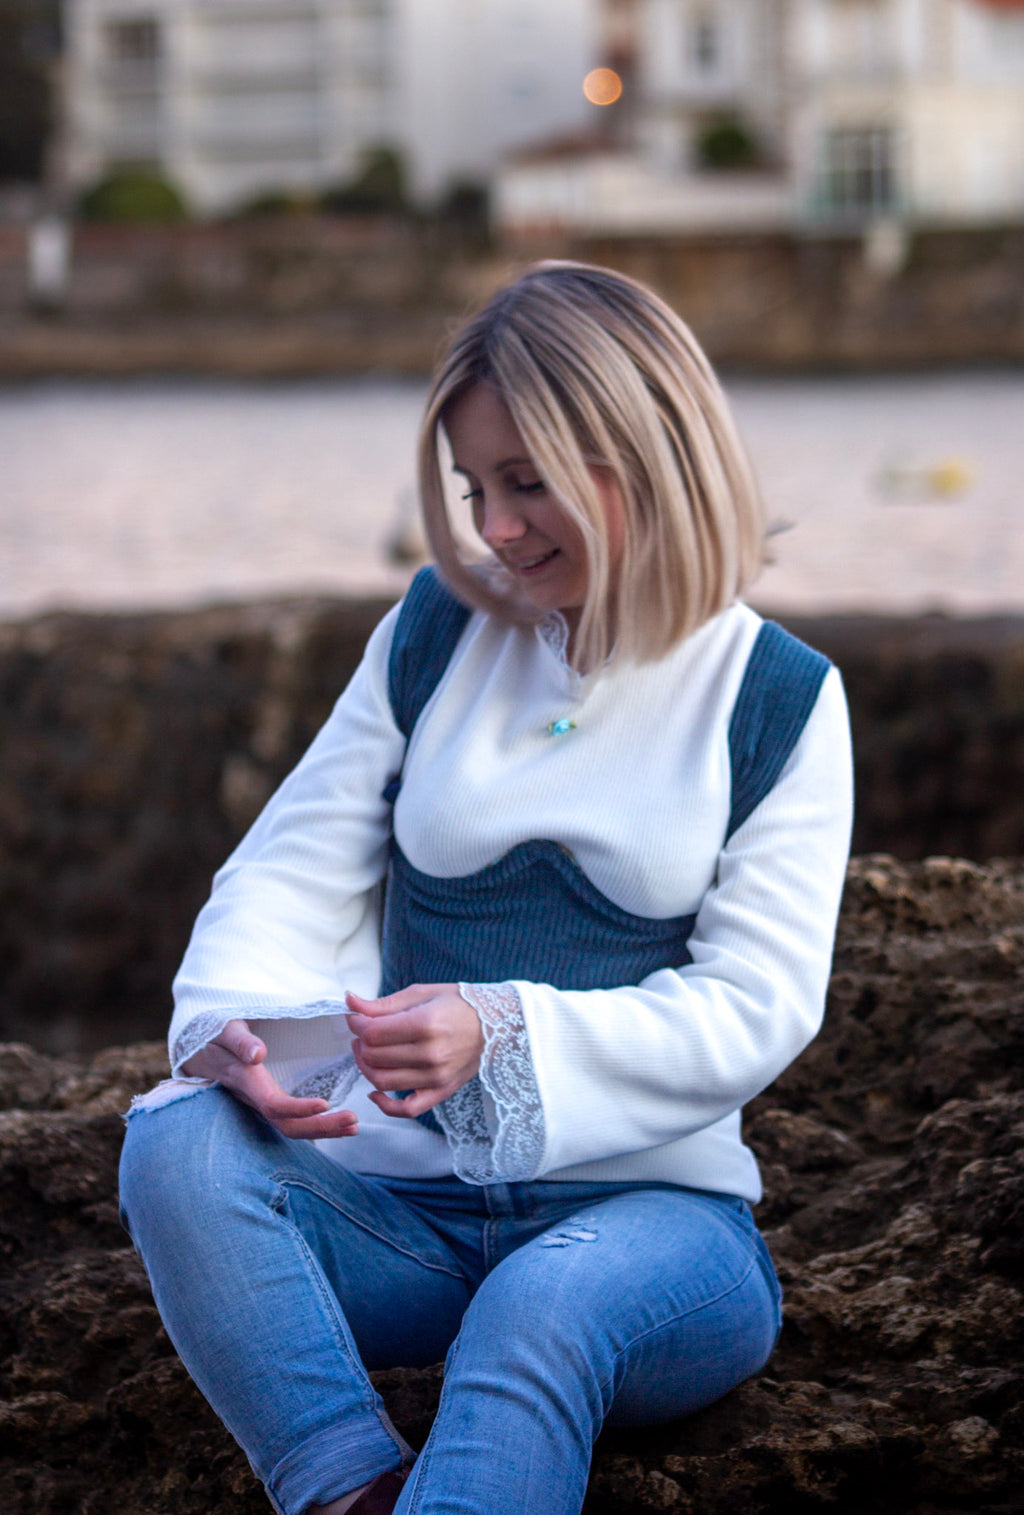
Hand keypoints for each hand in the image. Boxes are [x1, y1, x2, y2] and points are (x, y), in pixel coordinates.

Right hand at [181, 1018, 358, 1140]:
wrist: (198, 1047)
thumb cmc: (214, 1033)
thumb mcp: (225, 1029)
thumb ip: (240, 1041)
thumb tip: (258, 1054)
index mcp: (246, 1081)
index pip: (273, 1104)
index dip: (299, 1108)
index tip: (326, 1103)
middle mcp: (254, 1098)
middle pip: (287, 1125)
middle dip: (321, 1126)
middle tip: (354, 1121)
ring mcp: (260, 1103)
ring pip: (290, 1126)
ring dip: (323, 1129)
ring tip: (354, 1126)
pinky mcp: (267, 1101)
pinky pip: (292, 1119)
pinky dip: (317, 1123)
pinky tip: (339, 1123)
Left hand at [346, 984, 483, 1119]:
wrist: (495, 1023)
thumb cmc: (458, 1004)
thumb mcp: (421, 994)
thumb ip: (383, 1004)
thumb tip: (349, 1002)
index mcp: (426, 1024)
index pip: (373, 1033)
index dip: (356, 1024)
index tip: (356, 1016)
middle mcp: (431, 1054)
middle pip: (374, 1056)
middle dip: (360, 1042)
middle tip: (363, 1031)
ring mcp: (436, 1077)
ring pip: (382, 1081)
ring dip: (365, 1067)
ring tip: (367, 1052)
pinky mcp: (441, 1091)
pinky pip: (407, 1109)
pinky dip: (385, 1105)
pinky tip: (375, 1091)